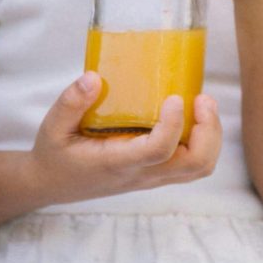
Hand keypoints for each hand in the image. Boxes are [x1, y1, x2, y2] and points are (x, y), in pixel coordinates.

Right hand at [30, 72, 220, 202]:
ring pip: (200, 167)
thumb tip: (94, 77)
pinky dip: (203, 142)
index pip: (158, 151)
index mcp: (116, 163)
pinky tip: (190, 118)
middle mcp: (140, 175)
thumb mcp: (52, 126)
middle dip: (208, 130)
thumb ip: (71, 102)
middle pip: (195, 164)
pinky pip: (191, 165)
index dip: (173, 124)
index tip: (174, 97)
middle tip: (201, 99)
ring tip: (202, 105)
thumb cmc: (54, 154)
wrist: (52, 184)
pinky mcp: (154, 175)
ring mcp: (151, 178)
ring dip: (210, 137)